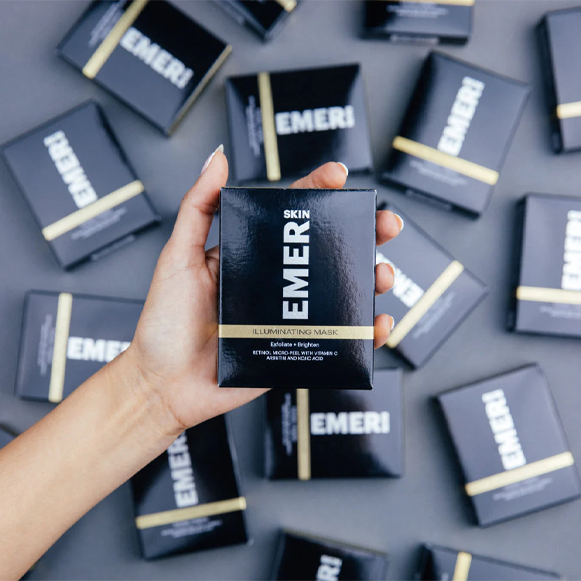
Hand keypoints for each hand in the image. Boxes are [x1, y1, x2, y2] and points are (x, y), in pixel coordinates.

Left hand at [124, 149, 402, 437]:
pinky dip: (366, 333)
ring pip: (342, 292)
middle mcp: (275, 283)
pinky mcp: (296, 349)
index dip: (320, 192)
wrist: (165, 384)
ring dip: (372, 279)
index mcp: (252, 256)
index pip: (292, 217)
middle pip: (329, 251)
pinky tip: (378, 323)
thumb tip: (217, 159)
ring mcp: (289, 316)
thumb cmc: (165, 324)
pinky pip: (339, 340)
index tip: (339, 176)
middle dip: (364, 233)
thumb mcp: (178, 256)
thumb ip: (198, 208)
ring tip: (381, 274)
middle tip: (385, 225)